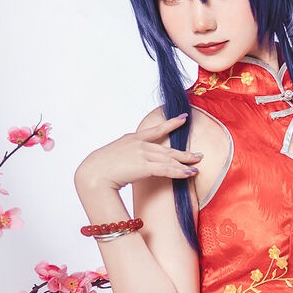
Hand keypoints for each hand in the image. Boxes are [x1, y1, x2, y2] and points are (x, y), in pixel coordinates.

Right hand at [75, 113, 202, 194]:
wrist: (94, 173)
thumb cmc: (99, 169)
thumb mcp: (114, 156)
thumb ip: (126, 155)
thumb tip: (131, 162)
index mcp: (132, 139)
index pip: (155, 130)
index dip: (170, 124)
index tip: (182, 118)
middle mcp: (139, 144)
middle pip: (166, 149)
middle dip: (184, 153)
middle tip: (198, 155)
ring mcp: (142, 154)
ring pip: (169, 159)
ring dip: (184, 164)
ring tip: (196, 168)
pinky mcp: (145, 166)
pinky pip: (167, 169)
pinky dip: (180, 172)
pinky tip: (189, 174)